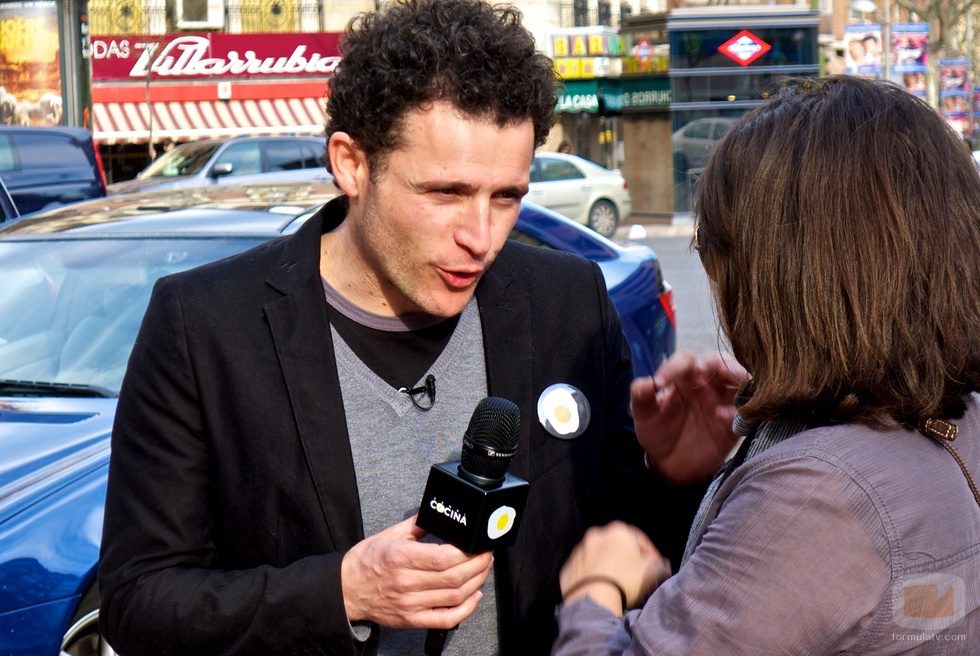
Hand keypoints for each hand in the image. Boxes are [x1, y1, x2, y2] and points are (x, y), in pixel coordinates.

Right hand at [340, 515, 492, 628]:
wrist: (346, 590)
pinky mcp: (411, 619)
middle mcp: (406, 582)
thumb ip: (417, 524)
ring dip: (476, 582)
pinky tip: (474, 596)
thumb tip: (441, 514)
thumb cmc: (367, 561)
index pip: (442, 558)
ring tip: (482, 569)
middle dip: (478, 565)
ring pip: (454, 597)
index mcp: (400, 557)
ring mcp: (410, 604)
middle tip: (487, 554)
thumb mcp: (389, 535)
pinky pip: (446, 619)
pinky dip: (466, 609)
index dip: (467, 552)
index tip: (478, 544)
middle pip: (453, 577)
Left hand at [560, 522, 670, 614]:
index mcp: (618, 530)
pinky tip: (599, 590)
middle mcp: (596, 535)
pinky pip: (584, 571)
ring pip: (598, 558)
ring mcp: (579, 551)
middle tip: (635, 577)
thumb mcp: (654, 570)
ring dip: (607, 567)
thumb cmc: (627, 579)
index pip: (640, 539)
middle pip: (617, 547)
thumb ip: (659, 563)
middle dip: (627, 559)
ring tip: (616, 585)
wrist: (593, 598)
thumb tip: (658, 564)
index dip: (651, 554)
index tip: (656, 568)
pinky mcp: (567, 568)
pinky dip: (592, 578)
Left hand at [632, 351, 746, 484]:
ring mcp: (722, 403)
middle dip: (718, 362)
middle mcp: (706, 385)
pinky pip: (743, 414)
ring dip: (738, 378)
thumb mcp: (644, 414)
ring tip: (730, 382)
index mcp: (683, 378)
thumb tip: (644, 383)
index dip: (676, 365)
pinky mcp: (732, 425)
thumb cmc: (657, 431)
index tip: (661, 381)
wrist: (668, 464)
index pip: (686, 359)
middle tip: (705, 370)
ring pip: (740, 382)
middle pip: (720, 362)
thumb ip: (641, 397)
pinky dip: (738, 412)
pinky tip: (722, 417)